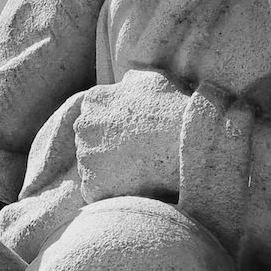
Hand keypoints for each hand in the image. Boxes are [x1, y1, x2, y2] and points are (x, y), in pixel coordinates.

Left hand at [74, 70, 190, 201]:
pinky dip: (111, 190)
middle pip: (89, 138)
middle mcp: (83, 126)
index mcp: (94, 100)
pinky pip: (97, 190)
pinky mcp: (92, 186)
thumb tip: (124, 83)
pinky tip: (133, 185)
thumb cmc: (175, 110)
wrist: (187, 147)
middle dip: (106, 145)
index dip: (114, 123)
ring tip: (138, 168)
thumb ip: (131, 80)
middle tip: (136, 151)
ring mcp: (85, 157)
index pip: (94, 113)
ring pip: (92, 165)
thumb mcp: (155, 80)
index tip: (133, 130)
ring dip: (109, 169)